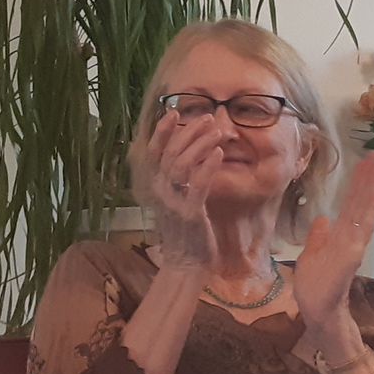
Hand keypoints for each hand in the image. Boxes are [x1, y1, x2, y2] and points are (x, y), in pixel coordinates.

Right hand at [144, 110, 224, 266]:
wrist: (186, 262)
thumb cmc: (186, 229)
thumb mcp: (177, 198)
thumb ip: (180, 176)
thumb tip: (191, 149)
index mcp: (156, 186)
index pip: (154, 152)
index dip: (162, 131)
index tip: (174, 112)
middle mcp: (161, 191)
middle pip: (171, 153)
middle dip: (189, 132)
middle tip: (208, 117)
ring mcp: (173, 202)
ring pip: (182, 165)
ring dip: (200, 145)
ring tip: (217, 131)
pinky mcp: (190, 213)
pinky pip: (197, 185)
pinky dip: (207, 167)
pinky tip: (218, 154)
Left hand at [295, 152, 373, 338]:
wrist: (318, 311)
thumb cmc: (315, 287)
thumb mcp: (311, 254)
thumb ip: (318, 237)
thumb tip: (323, 217)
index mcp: (342, 236)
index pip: (352, 205)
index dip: (358, 184)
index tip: (364, 163)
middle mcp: (351, 237)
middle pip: (360, 203)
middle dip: (367, 179)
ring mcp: (353, 245)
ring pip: (364, 211)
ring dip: (370, 189)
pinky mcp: (351, 254)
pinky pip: (361, 228)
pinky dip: (368, 211)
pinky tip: (373, 194)